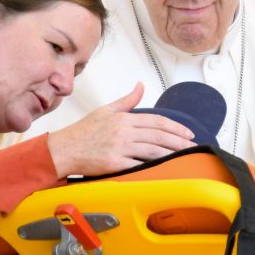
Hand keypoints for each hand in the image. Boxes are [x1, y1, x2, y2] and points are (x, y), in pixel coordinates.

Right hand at [47, 83, 195, 176]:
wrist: (62, 150)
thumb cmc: (82, 132)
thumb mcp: (105, 111)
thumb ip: (127, 100)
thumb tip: (140, 85)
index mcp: (123, 119)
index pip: (157, 121)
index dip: (176, 127)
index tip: (188, 134)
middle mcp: (123, 131)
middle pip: (159, 135)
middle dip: (179, 142)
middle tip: (193, 147)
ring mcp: (119, 148)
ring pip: (153, 150)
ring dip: (172, 154)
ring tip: (185, 158)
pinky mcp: (115, 163)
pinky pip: (139, 165)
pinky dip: (154, 167)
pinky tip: (166, 168)